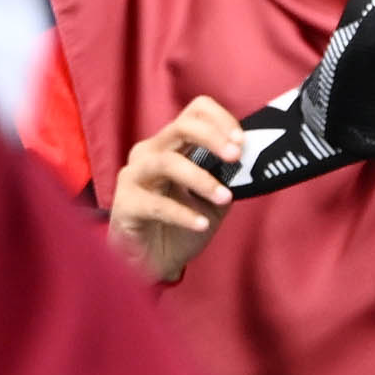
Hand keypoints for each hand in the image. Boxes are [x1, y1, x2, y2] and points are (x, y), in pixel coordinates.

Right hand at [110, 98, 244, 285]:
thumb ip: (227, 179)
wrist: (153, 263)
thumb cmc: (182, 227)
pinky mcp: (124, 205)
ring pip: (167, 163)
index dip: (220, 120)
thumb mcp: (213, 201)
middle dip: (212, 138)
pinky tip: (201, 224)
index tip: (242, 142)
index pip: (195, 112)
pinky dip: (183, 214)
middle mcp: (150, 153)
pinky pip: (156, 205)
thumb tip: (250, 163)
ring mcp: (133, 176)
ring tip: (225, 198)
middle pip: (181, 127)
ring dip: (201, 179)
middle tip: (236, 157)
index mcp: (172, 145)